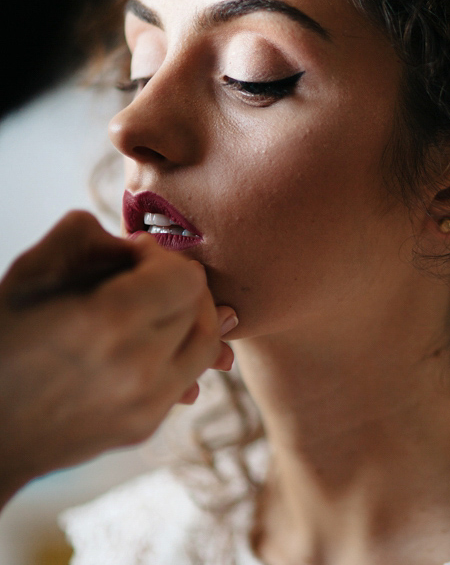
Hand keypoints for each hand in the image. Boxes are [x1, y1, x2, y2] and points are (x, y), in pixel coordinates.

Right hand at [0, 211, 237, 508]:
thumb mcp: (27, 274)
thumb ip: (84, 236)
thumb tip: (133, 244)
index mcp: (106, 322)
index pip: (185, 277)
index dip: (162, 257)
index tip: (132, 258)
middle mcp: (137, 367)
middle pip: (198, 306)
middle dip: (175, 284)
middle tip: (140, 281)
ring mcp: (146, 403)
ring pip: (208, 343)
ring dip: (189, 317)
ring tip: (153, 309)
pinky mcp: (147, 426)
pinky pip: (189, 377)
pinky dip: (178, 352)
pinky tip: (147, 343)